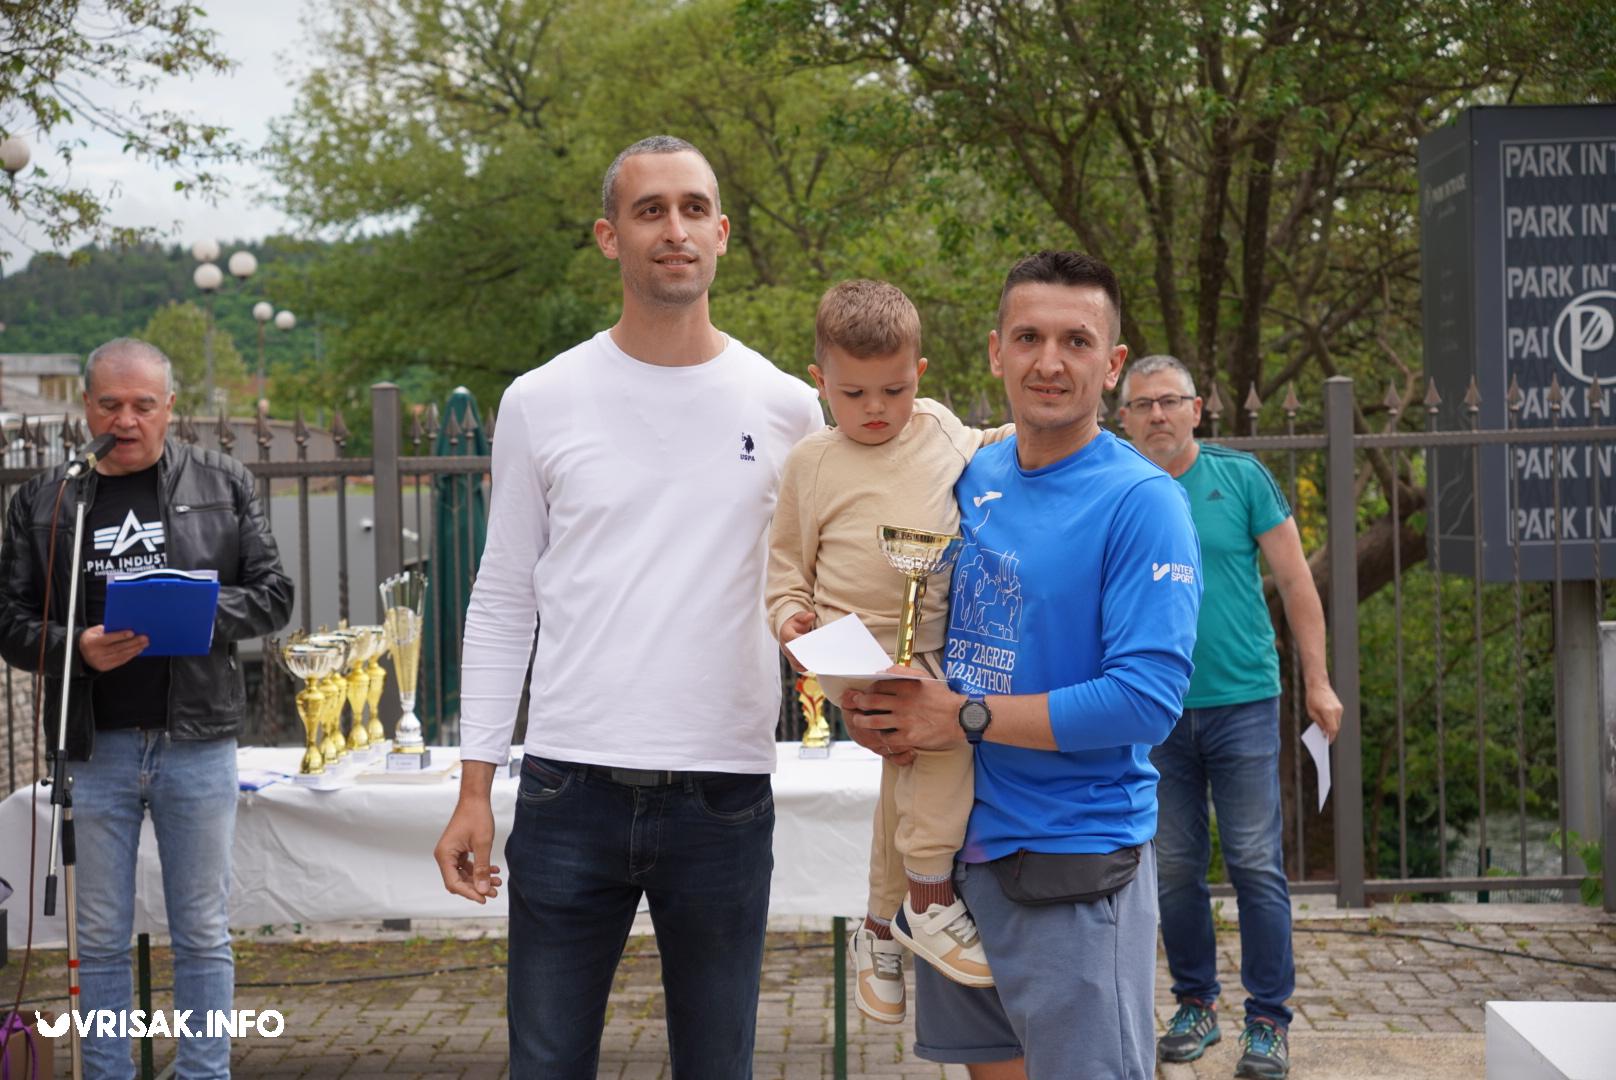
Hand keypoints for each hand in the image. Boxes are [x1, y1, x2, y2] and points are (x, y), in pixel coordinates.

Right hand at [78, 625, 147, 671]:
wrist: (81, 653)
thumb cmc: (92, 638)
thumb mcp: (94, 631)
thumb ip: (108, 630)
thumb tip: (126, 627)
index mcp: (92, 642)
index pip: (108, 639)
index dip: (120, 636)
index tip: (132, 632)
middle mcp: (95, 654)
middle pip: (117, 648)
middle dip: (133, 643)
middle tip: (145, 638)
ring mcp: (100, 662)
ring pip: (121, 655)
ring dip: (135, 649)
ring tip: (144, 644)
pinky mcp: (105, 667)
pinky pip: (120, 661)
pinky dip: (130, 655)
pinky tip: (138, 650)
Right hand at [433, 798, 501, 902]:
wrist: (476, 798)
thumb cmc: (477, 817)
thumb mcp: (483, 844)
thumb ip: (482, 868)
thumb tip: (483, 890)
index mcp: (444, 855)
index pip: (453, 883)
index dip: (469, 893)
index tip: (485, 898)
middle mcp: (444, 855)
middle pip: (458, 881)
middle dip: (476, 887)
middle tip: (495, 892)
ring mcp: (450, 853)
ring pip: (464, 874)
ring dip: (480, 879)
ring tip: (497, 882)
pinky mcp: (457, 850)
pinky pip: (466, 865)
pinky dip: (479, 869)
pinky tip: (494, 870)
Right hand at [779, 612, 814, 672]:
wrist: (788, 632)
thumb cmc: (795, 625)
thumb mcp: (798, 617)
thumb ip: (804, 616)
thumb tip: (811, 616)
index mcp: (786, 634)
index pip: (794, 638)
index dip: (802, 640)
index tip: (813, 641)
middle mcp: (785, 647)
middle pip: (795, 653)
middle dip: (807, 653)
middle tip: (819, 652)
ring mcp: (788, 655)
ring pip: (797, 662)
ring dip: (808, 662)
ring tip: (820, 659)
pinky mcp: (792, 662)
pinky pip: (799, 668)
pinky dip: (807, 667)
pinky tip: (816, 664)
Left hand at [841, 671, 963, 761]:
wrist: (960, 718)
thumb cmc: (942, 697)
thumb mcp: (925, 678)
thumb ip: (903, 672)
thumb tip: (883, 672)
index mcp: (906, 686)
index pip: (877, 685)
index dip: (867, 689)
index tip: (864, 692)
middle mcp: (903, 703)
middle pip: (871, 701)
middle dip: (859, 703)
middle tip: (855, 704)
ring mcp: (905, 721)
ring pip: (874, 721)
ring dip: (862, 721)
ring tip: (859, 720)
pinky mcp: (909, 737)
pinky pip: (887, 738)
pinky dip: (881, 736)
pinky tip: (880, 734)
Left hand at [1307, 682, 1343, 743]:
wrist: (1318, 684)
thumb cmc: (1312, 698)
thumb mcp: (1311, 712)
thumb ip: (1319, 722)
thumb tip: (1324, 732)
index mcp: (1328, 712)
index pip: (1332, 729)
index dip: (1330, 736)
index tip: (1327, 742)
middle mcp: (1336, 711)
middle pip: (1336, 727)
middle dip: (1332, 734)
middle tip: (1326, 740)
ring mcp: (1339, 708)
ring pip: (1338, 723)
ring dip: (1333, 728)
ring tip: (1326, 733)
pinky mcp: (1340, 707)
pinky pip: (1337, 718)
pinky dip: (1333, 722)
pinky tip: (1328, 725)